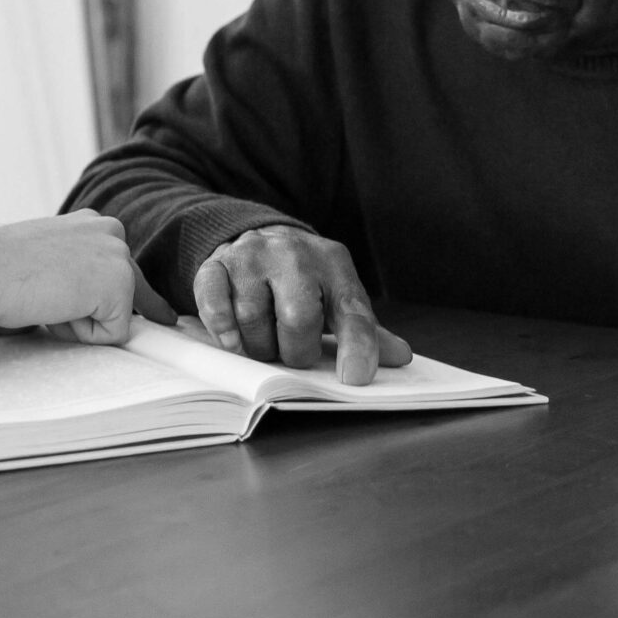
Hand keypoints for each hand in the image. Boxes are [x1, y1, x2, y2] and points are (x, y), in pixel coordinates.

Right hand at [0, 212, 140, 344]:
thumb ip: (77, 272)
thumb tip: (102, 305)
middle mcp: (112, 232)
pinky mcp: (119, 284)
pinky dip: (82, 335)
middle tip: (56, 304)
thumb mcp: (48, 261)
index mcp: (94, 224)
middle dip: (98, 313)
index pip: (123, 269)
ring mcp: (119, 256)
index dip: (138, 300)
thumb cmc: (0, 269)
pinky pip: (113, 335)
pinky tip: (54, 311)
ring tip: (45, 299)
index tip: (163, 316)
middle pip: (131, 293)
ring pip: (117, 316)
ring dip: (80, 322)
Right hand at [192, 224, 411, 385]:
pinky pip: (215, 307)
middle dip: (294, 351)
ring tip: (265, 339)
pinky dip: (224, 331)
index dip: (357, 347)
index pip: (352, 311)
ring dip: (259, 346)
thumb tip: (401, 358)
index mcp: (334, 264)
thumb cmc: (306, 282)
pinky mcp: (216, 264)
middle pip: (298, 319)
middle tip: (292, 352)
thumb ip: (365, 330)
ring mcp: (252, 256)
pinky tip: (234, 337)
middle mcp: (294, 253)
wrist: (261, 239)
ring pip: (253, 319)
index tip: (355, 378)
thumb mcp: (338, 298)